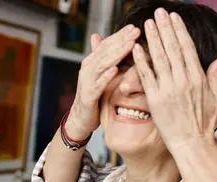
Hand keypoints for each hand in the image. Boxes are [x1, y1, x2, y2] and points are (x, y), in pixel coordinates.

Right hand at [65, 25, 140, 139]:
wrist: (81, 119)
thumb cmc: (93, 95)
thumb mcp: (100, 75)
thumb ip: (104, 58)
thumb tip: (101, 37)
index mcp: (92, 62)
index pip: (107, 44)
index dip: (120, 35)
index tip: (134, 28)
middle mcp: (88, 68)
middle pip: (105, 51)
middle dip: (121, 40)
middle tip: (135, 31)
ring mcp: (86, 82)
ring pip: (102, 64)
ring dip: (116, 54)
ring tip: (130, 45)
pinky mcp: (88, 96)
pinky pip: (98, 85)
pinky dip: (106, 77)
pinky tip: (115, 70)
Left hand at [132, 9, 216, 147]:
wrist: (192, 143)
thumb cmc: (203, 123)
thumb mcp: (214, 97)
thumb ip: (214, 76)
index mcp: (198, 77)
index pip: (187, 47)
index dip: (179, 30)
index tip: (174, 17)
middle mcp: (183, 80)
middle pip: (172, 47)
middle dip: (165, 27)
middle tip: (159, 12)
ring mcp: (168, 89)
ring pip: (159, 58)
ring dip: (152, 38)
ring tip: (147, 23)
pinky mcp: (155, 99)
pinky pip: (146, 76)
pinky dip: (141, 60)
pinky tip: (136, 47)